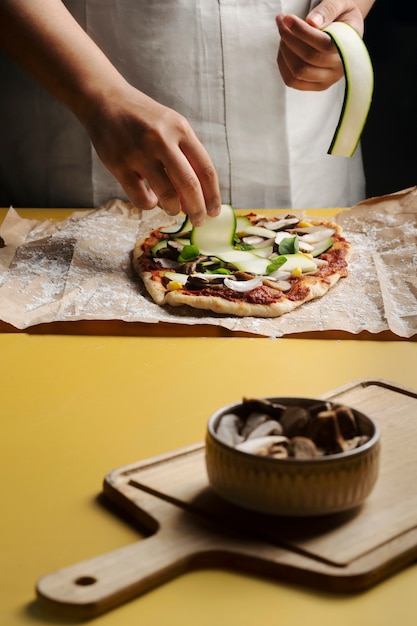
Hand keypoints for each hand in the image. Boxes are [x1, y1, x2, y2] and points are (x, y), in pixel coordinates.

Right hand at [84, 83, 220, 225]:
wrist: (105, 100)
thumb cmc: (144, 119)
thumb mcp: (171, 126)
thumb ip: (186, 155)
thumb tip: (199, 196)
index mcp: (181, 129)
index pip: (206, 170)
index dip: (213, 196)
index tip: (214, 212)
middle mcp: (162, 140)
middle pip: (190, 185)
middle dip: (198, 210)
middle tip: (199, 221)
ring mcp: (139, 153)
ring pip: (167, 195)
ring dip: (173, 208)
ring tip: (172, 209)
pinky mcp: (119, 165)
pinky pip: (141, 198)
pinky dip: (150, 204)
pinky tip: (151, 199)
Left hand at [276, 0, 366, 90]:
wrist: (345, 31)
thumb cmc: (341, 17)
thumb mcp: (340, 5)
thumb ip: (328, 10)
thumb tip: (312, 22)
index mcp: (349, 47)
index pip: (323, 44)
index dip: (302, 32)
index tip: (288, 18)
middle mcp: (339, 68)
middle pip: (308, 58)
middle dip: (289, 38)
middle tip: (282, 22)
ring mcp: (327, 80)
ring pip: (298, 72)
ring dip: (284, 51)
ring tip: (284, 33)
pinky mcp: (314, 86)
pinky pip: (292, 81)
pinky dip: (283, 64)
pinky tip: (283, 48)